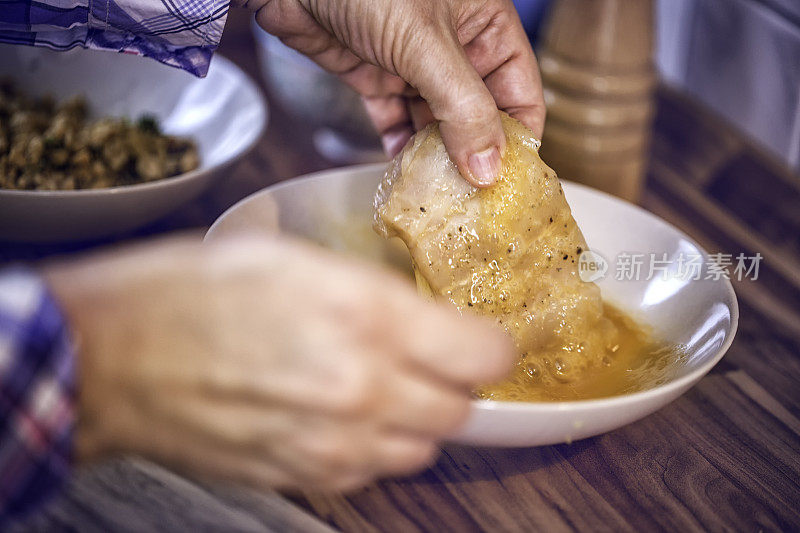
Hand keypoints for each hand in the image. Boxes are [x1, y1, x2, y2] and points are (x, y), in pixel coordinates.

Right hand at [43, 235, 513, 490]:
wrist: (118, 356)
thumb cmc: (193, 295)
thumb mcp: (299, 258)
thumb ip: (375, 294)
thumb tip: (421, 320)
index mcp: (366, 315)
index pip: (483, 353)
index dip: (491, 346)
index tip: (483, 340)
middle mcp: (362, 386)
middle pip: (461, 409)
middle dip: (455, 384)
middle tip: (431, 361)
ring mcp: (336, 441)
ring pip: (423, 447)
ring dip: (416, 419)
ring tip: (381, 387)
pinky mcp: (307, 476)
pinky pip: (373, 471)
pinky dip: (373, 446)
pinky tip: (341, 414)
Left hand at [244, 0, 544, 186]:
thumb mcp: (426, 44)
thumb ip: (462, 107)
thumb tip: (489, 168)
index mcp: (485, 24)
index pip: (520, 89)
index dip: (519, 135)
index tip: (511, 181)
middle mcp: (454, 45)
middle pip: (479, 112)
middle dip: (475, 154)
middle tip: (473, 199)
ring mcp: (414, 63)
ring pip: (437, 121)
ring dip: (436, 157)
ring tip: (439, 195)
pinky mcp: (376, 76)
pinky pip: (397, 119)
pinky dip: (400, 146)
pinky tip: (403, 173)